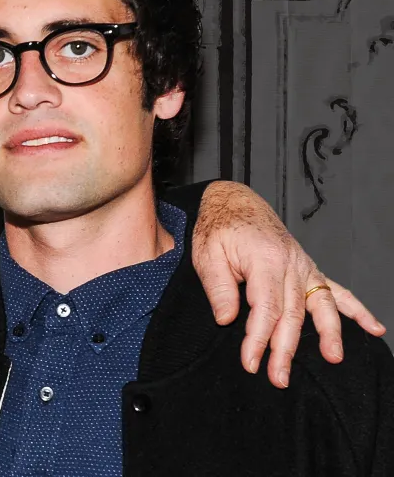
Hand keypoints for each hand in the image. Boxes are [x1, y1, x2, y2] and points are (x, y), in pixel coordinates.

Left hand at [192, 181, 384, 388]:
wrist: (234, 202)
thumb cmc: (218, 228)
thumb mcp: (207, 254)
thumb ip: (218, 287)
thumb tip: (226, 320)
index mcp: (264, 260)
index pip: (265, 308)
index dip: (258, 339)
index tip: (250, 363)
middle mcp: (290, 264)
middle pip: (292, 313)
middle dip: (286, 349)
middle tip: (278, 377)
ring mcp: (303, 266)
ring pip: (320, 305)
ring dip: (329, 333)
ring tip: (334, 358)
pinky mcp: (309, 268)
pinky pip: (336, 290)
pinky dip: (356, 310)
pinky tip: (373, 328)